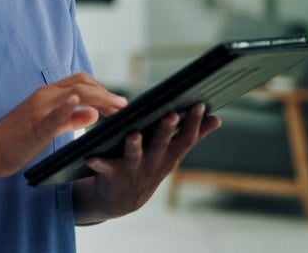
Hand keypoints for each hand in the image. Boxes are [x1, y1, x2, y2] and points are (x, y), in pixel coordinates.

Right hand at [0, 73, 127, 179]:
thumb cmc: (15, 141)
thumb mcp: (47, 127)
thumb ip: (68, 119)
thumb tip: (91, 113)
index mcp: (46, 95)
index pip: (80, 82)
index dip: (102, 89)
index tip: (117, 103)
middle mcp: (44, 96)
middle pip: (82, 83)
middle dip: (107, 93)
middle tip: (125, 107)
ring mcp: (39, 109)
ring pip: (75, 93)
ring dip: (100, 98)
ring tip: (117, 108)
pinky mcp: (35, 125)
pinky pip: (54, 114)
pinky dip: (69, 106)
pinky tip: (82, 104)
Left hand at [74, 102, 220, 222]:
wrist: (121, 201)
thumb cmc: (149, 167)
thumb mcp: (172, 154)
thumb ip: (193, 135)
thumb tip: (217, 119)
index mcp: (168, 156)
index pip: (185, 139)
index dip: (194, 124)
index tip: (199, 105)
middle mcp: (152, 163)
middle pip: (160, 145)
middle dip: (165, 130)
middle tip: (170, 114)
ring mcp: (132, 170)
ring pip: (133, 156)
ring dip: (133, 145)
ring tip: (133, 134)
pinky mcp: (110, 175)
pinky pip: (103, 168)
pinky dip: (97, 162)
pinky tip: (90, 156)